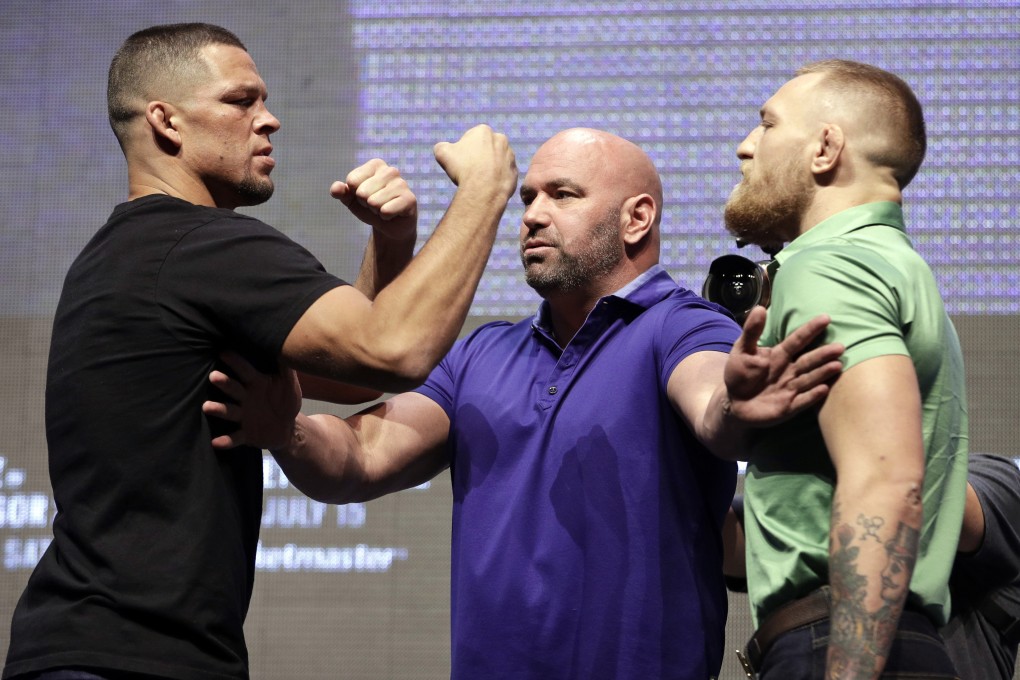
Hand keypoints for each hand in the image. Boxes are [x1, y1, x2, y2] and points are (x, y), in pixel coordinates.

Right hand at [202, 352, 301, 449]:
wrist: (287, 427)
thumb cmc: (285, 400)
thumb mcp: (289, 384)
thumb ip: (287, 367)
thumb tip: (287, 346)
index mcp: (256, 383)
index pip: (245, 370)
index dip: (236, 362)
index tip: (224, 352)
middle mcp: (245, 398)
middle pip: (233, 389)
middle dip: (223, 383)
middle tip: (213, 376)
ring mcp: (243, 416)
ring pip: (229, 411)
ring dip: (218, 409)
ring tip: (206, 407)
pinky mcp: (245, 434)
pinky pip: (234, 437)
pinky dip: (225, 440)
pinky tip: (215, 442)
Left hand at [330, 159, 416, 239]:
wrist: (390, 225)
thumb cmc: (370, 207)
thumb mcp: (352, 200)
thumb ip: (341, 192)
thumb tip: (335, 188)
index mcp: (376, 165)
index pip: (352, 181)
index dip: (355, 194)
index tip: (365, 197)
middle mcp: (390, 171)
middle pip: (362, 192)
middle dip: (365, 204)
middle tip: (375, 205)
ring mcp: (402, 184)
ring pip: (373, 203)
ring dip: (376, 211)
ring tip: (384, 209)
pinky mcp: (410, 199)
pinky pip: (386, 211)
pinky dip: (385, 217)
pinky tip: (393, 214)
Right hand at [433, 124, 517, 199]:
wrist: (484, 189)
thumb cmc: (463, 168)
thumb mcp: (442, 153)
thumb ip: (442, 147)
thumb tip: (442, 148)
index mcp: (483, 130)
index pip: (471, 139)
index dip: (463, 151)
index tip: (461, 162)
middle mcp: (501, 139)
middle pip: (485, 149)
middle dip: (478, 157)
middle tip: (469, 171)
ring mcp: (510, 156)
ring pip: (496, 161)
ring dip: (489, 168)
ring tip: (479, 180)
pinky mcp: (514, 172)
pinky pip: (503, 175)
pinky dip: (497, 180)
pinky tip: (488, 186)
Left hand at [723, 306, 843, 425]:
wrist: (734, 403)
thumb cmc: (740, 373)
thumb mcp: (742, 350)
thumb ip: (752, 331)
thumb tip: (759, 308)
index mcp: (779, 355)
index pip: (797, 340)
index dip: (810, 330)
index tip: (825, 318)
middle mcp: (789, 371)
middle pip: (808, 360)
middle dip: (823, 354)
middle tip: (840, 346)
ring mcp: (790, 389)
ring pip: (809, 379)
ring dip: (822, 373)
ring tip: (837, 365)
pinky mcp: (788, 407)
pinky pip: (802, 401)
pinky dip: (812, 396)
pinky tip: (824, 389)